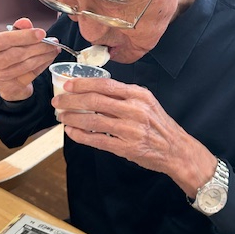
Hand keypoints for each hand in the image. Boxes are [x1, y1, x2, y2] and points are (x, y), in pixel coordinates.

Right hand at [0, 17, 58, 100]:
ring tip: (53, 49)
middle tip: (51, 42)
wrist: (4, 79)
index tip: (40, 33)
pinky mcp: (7, 89)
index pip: (2, 40)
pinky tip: (48, 59)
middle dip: (36, 47)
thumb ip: (17, 29)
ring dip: (42, 57)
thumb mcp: (7, 39)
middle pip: (14, 55)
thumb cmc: (4, 54)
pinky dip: (41, 66)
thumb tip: (25, 22)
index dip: (23, 36)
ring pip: (23, 66)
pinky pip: (29, 76)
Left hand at [53, 78, 216, 196]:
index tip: (69, 84)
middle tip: (58, 101)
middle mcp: (135, 110)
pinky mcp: (127, 148)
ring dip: (73, 118)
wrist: (177, 150)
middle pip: (95, 101)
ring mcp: (130, 130)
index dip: (83, 83)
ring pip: (93, 120)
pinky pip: (98, 140)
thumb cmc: (159, 125)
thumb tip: (93, 91)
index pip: (105, 84)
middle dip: (72, 100)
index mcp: (138, 95)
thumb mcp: (146, 102)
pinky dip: (81, 136)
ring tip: (62, 116)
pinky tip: (71, 132)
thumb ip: (124, 96)